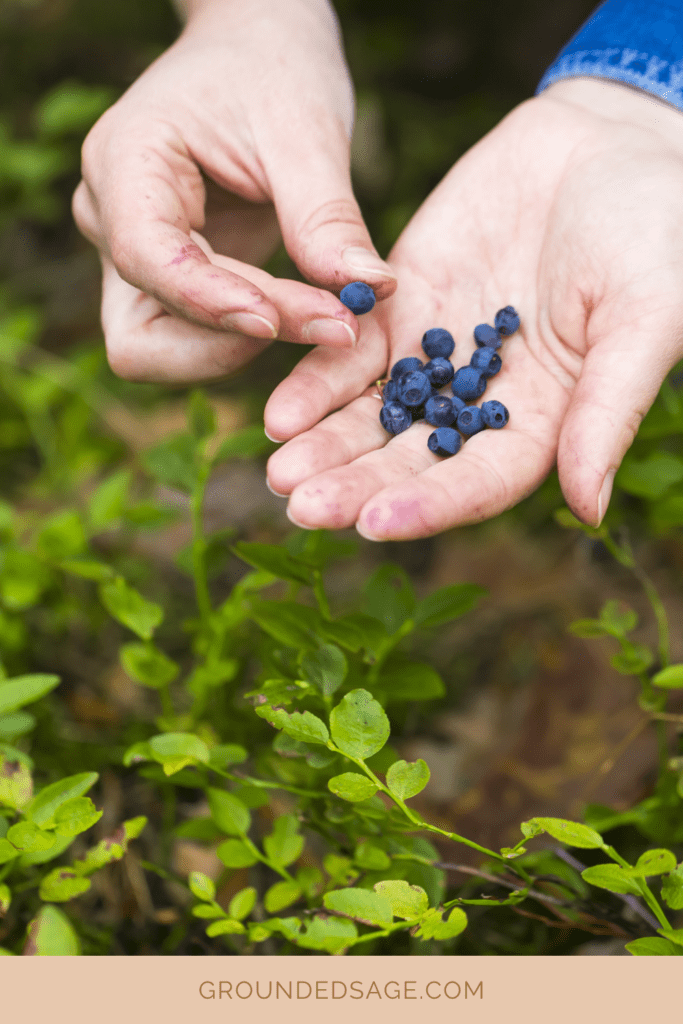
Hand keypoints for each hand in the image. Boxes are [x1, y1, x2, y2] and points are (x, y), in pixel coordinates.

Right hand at [72, 0, 395, 383]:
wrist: (257, 51)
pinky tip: (309, 313)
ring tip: (325, 315)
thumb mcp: (306, 130)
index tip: (279, 323)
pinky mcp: (170, 281)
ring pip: (163, 350)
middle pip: (140, 335)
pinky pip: (197, 339)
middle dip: (227, 345)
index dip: (210, 304)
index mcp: (124, 162)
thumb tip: (370, 290)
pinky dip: (249, 340)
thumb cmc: (273, 68)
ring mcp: (134, 256)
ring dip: (239, 351)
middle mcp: (110, 218)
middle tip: (326, 323)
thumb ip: (327, 216)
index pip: (148, 260)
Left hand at [264, 78, 682, 537]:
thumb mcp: (645, 318)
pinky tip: (279, 408)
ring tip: (276, 468)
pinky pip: (354, 347)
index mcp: (543, 421)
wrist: (609, 141)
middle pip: (411, 457)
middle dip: (356, 482)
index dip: (429, 505)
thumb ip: (605, 409)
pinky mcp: (404, 303)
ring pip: (373, 411)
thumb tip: (588, 510)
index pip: (479, 480)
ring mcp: (438, 353)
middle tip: (298, 504)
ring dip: (326, 442)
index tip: (374, 524)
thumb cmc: (654, 232)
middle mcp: (481, 400)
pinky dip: (319, 378)